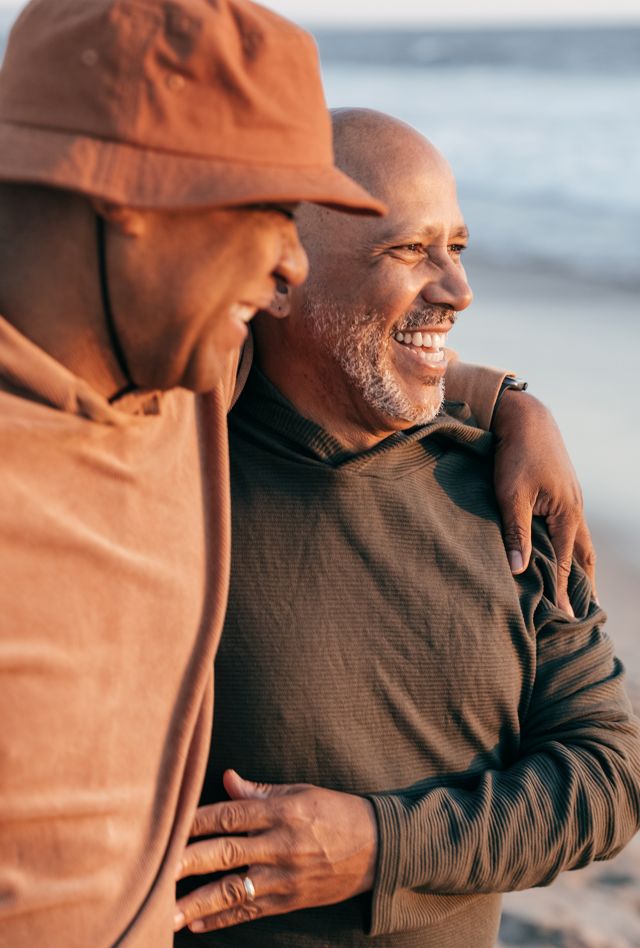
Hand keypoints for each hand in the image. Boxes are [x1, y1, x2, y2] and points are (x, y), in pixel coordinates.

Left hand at [174, 769, 377, 933]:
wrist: (379, 848)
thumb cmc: (336, 812)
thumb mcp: (302, 791)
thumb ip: (261, 791)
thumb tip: (227, 779)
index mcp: (282, 811)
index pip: (230, 814)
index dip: (196, 820)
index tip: (166, 824)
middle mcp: (280, 845)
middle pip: (225, 854)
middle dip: (187, 863)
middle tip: (154, 871)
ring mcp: (285, 877)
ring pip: (234, 890)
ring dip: (197, 902)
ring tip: (165, 912)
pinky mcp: (290, 900)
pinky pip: (250, 912)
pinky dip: (222, 920)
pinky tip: (196, 925)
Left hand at [492, 390, 596, 615]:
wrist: (526, 418)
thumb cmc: (515, 455)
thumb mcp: (511, 495)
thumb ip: (515, 533)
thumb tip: (519, 570)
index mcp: (566, 515)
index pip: (565, 564)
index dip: (563, 592)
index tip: (563, 619)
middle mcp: (575, 511)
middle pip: (583, 557)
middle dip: (583, 585)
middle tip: (585, 612)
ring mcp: (572, 501)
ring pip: (580, 542)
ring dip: (581, 566)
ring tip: (582, 589)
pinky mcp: (563, 493)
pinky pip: (572, 528)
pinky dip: (572, 547)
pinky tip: (565, 552)